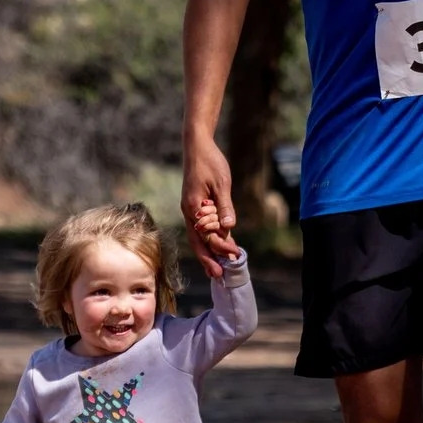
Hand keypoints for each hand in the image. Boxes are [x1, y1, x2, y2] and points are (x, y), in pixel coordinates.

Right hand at [181, 133, 236, 279]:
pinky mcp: (195, 206)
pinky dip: (209, 239)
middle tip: (218, 276)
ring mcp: (191, 210)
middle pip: (197, 242)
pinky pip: (201, 228)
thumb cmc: (209, 162)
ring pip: (198, 237)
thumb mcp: (221, 184)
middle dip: (208, 259)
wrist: (197, 146)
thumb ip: (224, 206)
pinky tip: (218, 246)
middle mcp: (189, 212)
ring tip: (217, 268)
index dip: (220, 246)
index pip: (207, 234)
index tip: (233, 255)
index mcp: (194, 208)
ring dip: (208, 252)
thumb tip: (229, 227)